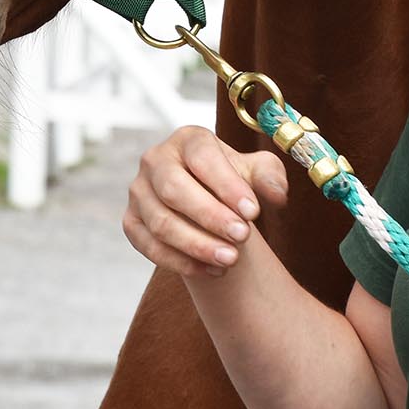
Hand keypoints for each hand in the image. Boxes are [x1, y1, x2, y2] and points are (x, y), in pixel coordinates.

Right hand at [123, 125, 288, 279]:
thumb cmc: (232, 181)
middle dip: (211, 217)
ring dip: (197, 245)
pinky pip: (150, 247)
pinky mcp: (131, 222)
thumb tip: (278, 194)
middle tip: (242, 237)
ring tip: (231, 259)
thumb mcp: (255, 171)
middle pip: (175, 190)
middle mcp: (155, 160)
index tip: (253, 212)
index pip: (202, 158)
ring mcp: (139, 192)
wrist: (207, 202)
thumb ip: (269, 177)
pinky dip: (181, 262)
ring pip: (161, 222)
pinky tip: (212, 270)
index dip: (227, 185)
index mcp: (187, 139)